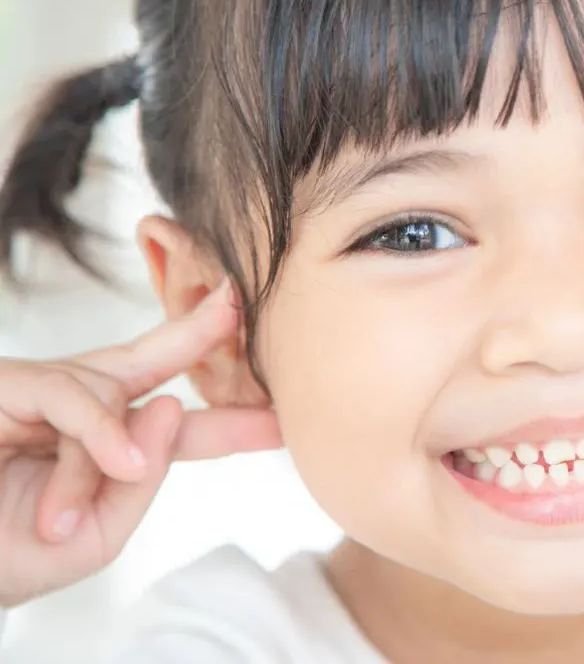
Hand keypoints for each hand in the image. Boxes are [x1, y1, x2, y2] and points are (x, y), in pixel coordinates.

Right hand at [0, 281, 282, 607]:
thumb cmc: (8, 554)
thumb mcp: (92, 536)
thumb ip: (140, 482)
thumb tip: (168, 408)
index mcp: (106, 448)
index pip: (176, 427)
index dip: (228, 422)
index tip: (282, 422)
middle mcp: (79, 409)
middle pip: (147, 359)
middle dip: (196, 331)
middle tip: (239, 302)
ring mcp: (43, 393)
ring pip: (107, 393)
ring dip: (107, 452)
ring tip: (85, 504)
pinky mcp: (11, 386)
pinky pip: (71, 397)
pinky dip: (95, 435)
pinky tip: (113, 463)